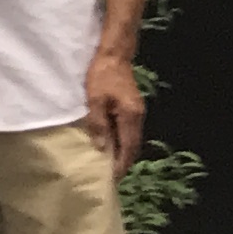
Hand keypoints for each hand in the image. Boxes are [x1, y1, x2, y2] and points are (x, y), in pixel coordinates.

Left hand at [84, 54, 146, 173]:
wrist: (113, 54)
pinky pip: (128, 130)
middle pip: (133, 146)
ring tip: (108, 163)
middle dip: (123, 162)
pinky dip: (121, 140)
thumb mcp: (95, 100)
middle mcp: (137, 117)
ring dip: (122, 152)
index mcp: (130, 117)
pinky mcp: (132, 106)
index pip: (128, 148)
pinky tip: (110, 143)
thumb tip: (101, 148)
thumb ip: (98, 124)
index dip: (121, 165)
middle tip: (109, 176)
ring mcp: (136, 111)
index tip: (111, 179)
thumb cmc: (102, 75)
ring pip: (131, 139)